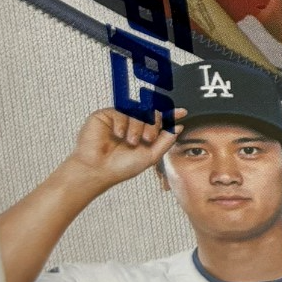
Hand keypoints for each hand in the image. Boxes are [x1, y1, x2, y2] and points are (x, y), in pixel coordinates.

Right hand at [63, 108, 185, 188]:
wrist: (98, 170)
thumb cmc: (121, 167)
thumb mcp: (150, 155)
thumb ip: (166, 140)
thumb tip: (179, 127)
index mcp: (144, 134)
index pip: (160, 120)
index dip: (171, 115)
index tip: (183, 112)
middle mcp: (133, 125)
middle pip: (151, 113)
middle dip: (153, 124)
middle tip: (148, 138)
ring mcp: (119, 119)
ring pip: (138, 112)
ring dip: (138, 126)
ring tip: (131, 141)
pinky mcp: (105, 115)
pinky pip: (121, 111)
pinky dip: (123, 123)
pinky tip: (118, 134)